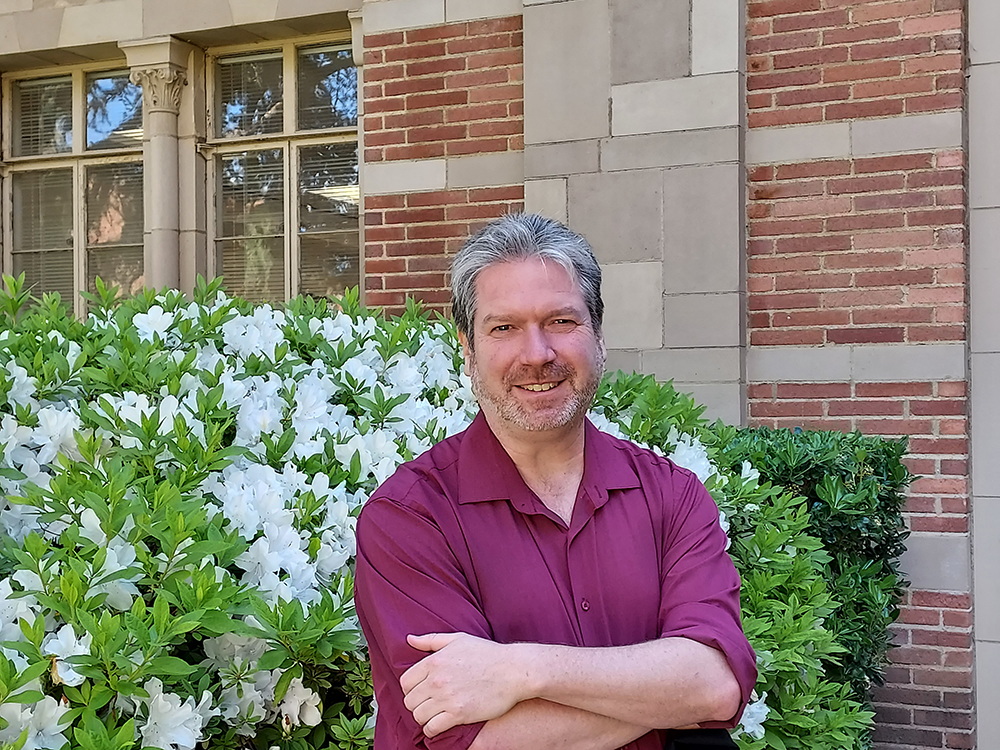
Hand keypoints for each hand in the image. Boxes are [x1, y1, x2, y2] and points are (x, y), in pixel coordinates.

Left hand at [400, 632, 530, 736]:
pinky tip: (439, 725)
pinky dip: (432, 729)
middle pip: (409, 701)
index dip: (411, 689)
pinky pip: (432, 728)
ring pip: (418, 716)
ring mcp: (447, 697)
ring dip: (424, 717)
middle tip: (428, 704)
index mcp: (434, 661)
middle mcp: (437, 680)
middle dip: (417, 704)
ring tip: (433, 715)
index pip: (405, 682)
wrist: (514, 671)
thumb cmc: (487, 654)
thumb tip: (409, 639)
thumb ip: (431, 640)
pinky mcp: (459, 714)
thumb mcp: (458, 639)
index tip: (420, 692)